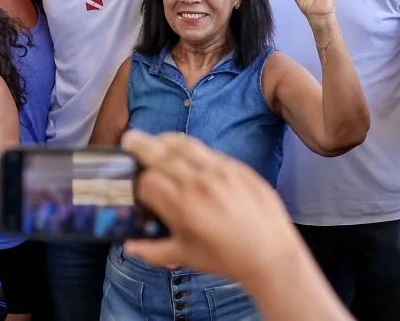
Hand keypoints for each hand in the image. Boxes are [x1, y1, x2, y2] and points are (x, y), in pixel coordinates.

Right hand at [122, 130, 294, 287]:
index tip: (140, 189)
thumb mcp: (186, 257)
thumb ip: (152, 251)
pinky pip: (208, 151)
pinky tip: (184, 150)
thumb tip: (129, 247)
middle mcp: (199, 185)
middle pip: (160, 155)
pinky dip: (191, 148)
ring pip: (184, 145)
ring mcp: (220, 173)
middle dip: (141, 147)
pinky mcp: (237, 167)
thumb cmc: (228, 259)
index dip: (139, 184)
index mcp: (183, 208)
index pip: (148, 182)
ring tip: (154, 139)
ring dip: (164, 140)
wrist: (270, 255)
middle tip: (129, 139)